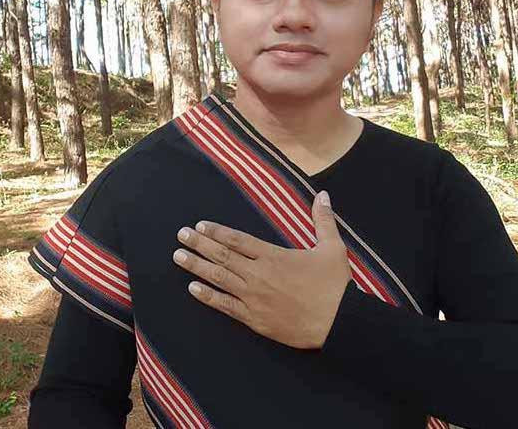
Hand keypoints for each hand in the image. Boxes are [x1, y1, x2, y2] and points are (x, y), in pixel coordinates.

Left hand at [172, 190, 351, 349]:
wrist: (338, 322)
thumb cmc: (335, 285)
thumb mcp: (332, 247)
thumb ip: (323, 220)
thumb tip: (323, 194)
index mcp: (274, 256)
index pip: (238, 240)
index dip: (217, 232)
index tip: (200, 225)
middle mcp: (259, 274)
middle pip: (223, 256)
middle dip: (199, 244)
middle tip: (181, 235)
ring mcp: (254, 298)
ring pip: (219, 278)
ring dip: (197, 266)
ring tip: (179, 257)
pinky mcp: (255, 319)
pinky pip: (225, 305)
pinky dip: (208, 296)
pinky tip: (193, 288)